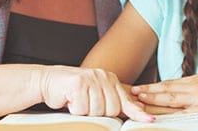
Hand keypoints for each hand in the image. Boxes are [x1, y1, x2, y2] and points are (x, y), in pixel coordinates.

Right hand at [39, 66, 153, 121]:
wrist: (47, 81)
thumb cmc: (72, 92)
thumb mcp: (95, 95)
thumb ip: (113, 102)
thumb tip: (137, 111)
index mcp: (110, 80)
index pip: (125, 100)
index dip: (137, 112)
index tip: (150, 120)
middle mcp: (103, 77)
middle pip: (111, 110)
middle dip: (98, 114)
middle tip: (86, 105)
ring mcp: (91, 78)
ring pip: (96, 111)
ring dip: (84, 112)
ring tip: (76, 101)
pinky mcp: (78, 83)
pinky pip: (82, 109)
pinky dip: (74, 109)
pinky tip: (69, 99)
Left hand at [131, 74, 197, 112]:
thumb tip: (191, 93)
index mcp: (195, 81)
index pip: (170, 84)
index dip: (155, 86)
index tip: (142, 87)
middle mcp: (192, 87)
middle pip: (165, 89)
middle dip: (148, 90)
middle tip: (131, 90)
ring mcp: (195, 98)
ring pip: (169, 97)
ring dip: (152, 97)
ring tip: (137, 97)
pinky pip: (180, 111)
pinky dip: (167, 111)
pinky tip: (156, 113)